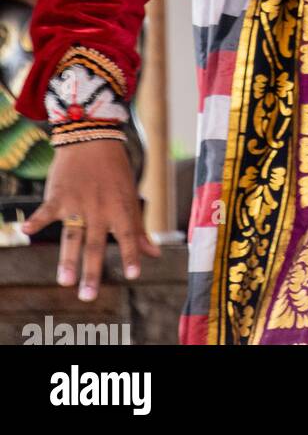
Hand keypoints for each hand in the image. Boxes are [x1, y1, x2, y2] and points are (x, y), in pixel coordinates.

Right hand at [20, 140, 160, 300]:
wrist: (94, 139)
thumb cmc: (115, 172)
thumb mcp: (130, 197)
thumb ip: (138, 230)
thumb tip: (153, 255)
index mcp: (120, 209)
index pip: (128, 236)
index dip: (131, 255)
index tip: (133, 275)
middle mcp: (100, 209)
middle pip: (96, 244)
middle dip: (92, 271)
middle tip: (88, 295)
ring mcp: (78, 203)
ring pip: (72, 235)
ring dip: (67, 258)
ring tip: (64, 280)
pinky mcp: (59, 196)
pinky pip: (47, 210)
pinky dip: (36, 220)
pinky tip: (26, 231)